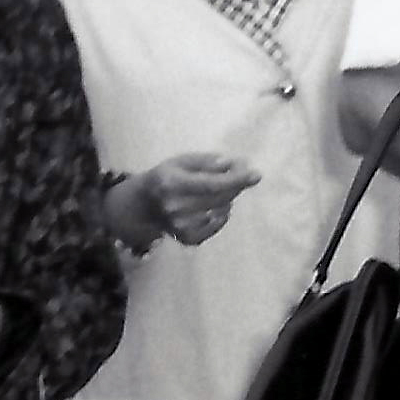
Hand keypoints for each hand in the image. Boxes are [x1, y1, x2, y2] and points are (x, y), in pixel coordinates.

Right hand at [123, 151, 262, 249]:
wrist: (144, 205)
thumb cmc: (168, 177)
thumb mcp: (182, 161)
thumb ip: (208, 162)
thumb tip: (234, 165)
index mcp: (172, 184)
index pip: (211, 184)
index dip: (235, 180)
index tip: (256, 175)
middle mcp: (175, 207)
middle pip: (220, 198)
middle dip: (235, 186)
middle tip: (238, 175)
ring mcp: (181, 226)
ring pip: (222, 211)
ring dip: (226, 199)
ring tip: (212, 192)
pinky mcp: (187, 239)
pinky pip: (217, 225)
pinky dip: (220, 214)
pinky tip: (209, 207)